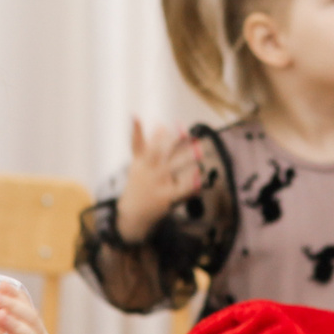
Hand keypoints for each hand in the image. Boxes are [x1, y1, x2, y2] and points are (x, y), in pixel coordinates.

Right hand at [113, 121, 202, 242]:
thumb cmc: (138, 182)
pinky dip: (190, 183)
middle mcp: (148, 172)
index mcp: (141, 162)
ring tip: (199, 151)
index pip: (143, 146)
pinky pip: (181, 189)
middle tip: (186, 132)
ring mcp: (157, 184)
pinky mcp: (166, 197)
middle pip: (159, 155)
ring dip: (186, 159)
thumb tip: (150, 120)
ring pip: (173, 169)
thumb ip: (142, 141)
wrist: (133, 213)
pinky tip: (200, 176)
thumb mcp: (137, 161)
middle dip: (171, 143)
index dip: (150, 136)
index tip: (161, 124)